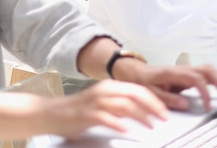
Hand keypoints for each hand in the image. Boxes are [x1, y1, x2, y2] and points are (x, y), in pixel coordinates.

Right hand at [44, 80, 168, 139]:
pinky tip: (126, 129)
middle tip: (164, 118)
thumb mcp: (103, 105)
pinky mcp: (87, 114)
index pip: (138, 89)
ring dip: (141, 116)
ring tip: (150, 126)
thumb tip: (142, 112)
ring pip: (124, 105)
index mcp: (110, 86)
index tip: (165, 111)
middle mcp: (104, 90)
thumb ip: (120, 106)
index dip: (154, 100)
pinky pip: (106, 117)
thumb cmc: (78, 111)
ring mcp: (95, 101)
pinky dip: (118, 123)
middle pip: (135, 94)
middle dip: (153, 106)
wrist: (51, 114)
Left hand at [113, 62, 216, 112]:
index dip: (205, 92)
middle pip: (208, 70)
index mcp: (174, 73)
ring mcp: (186, 69)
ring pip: (209, 69)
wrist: (137, 72)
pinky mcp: (188, 73)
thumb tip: (185, 104)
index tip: (208, 106)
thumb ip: (168, 98)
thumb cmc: (144, 81)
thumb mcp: (152, 92)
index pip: (197, 79)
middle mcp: (183, 69)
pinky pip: (206, 72)